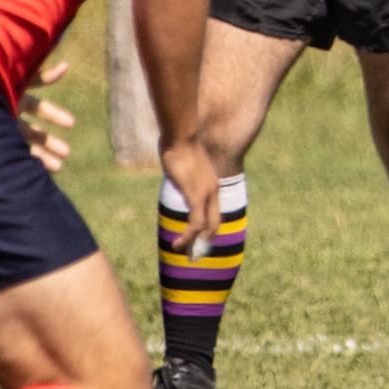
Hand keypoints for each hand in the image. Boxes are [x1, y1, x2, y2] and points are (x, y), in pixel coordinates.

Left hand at [19, 61, 75, 172]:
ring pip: (23, 145)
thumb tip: (67, 65)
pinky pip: (9, 155)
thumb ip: (42, 75)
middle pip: (33, 130)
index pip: (38, 108)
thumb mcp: (17, 80)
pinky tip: (34, 171)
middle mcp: (5, 115)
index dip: (55, 115)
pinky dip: (24, 162)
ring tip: (58, 167)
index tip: (71, 124)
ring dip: (42, 155)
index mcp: (13, 98)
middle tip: (66, 153)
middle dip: (50, 142)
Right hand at [160, 140, 221, 255]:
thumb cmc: (177, 142)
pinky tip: (177, 244)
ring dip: (193, 242)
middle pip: (216, 222)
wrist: (181, 133)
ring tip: (180, 251)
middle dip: (206, 241)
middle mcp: (213, 190)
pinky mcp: (196, 195)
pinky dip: (188, 237)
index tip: (198, 239)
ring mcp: (206, 193)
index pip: (215, 210)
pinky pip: (196, 223)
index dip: (209, 227)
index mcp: (211, 182)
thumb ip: (180, 170)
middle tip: (194, 254)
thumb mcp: (181, 159)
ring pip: (206, 227)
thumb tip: (172, 164)